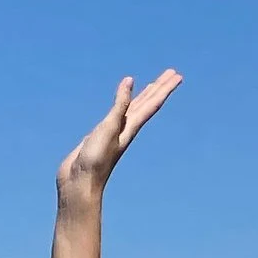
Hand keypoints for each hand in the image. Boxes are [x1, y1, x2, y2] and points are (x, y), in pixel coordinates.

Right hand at [55, 71, 180, 205]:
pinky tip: (122, 102)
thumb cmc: (95, 160)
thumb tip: (130, 81)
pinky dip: (122, 103)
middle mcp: (126, 128)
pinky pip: (117, 113)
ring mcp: (114, 131)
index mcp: (130, 127)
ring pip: (134, 108)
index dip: (164, 89)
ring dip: (145, 95)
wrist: (79, 183)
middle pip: (147, 103)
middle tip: (172, 74)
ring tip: (154, 84)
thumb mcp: (109, 128)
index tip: (177, 76)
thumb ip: (119, 105)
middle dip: (159, 88)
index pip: (152, 103)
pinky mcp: (101, 134)